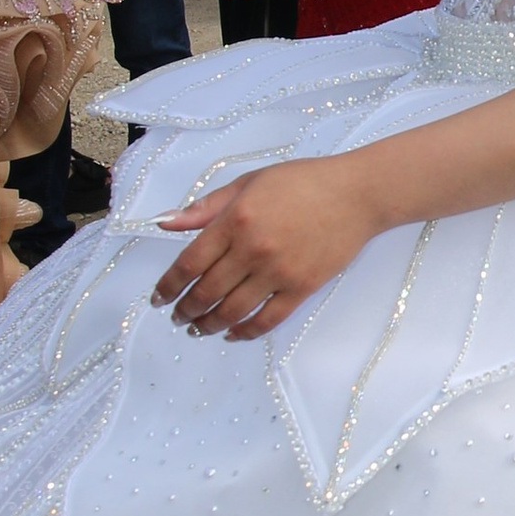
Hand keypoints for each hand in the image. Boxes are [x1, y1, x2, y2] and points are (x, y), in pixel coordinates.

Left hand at [152, 155, 376, 339]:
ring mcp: (278, 272)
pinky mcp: (302, 288)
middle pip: (207, 292)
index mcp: (235, 220)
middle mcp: (253, 249)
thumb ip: (206, 207)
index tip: (158, 298)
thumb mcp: (248, 183)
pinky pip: (267, 319)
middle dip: (186, 310)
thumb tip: (165, 223)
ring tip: (198, 329)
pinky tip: (232, 333)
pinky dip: (245, 332)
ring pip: (233, 311)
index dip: (169, 286)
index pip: (190, 263)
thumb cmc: (302, 182)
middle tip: (177, 317)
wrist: (356, 194)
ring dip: (209, 324)